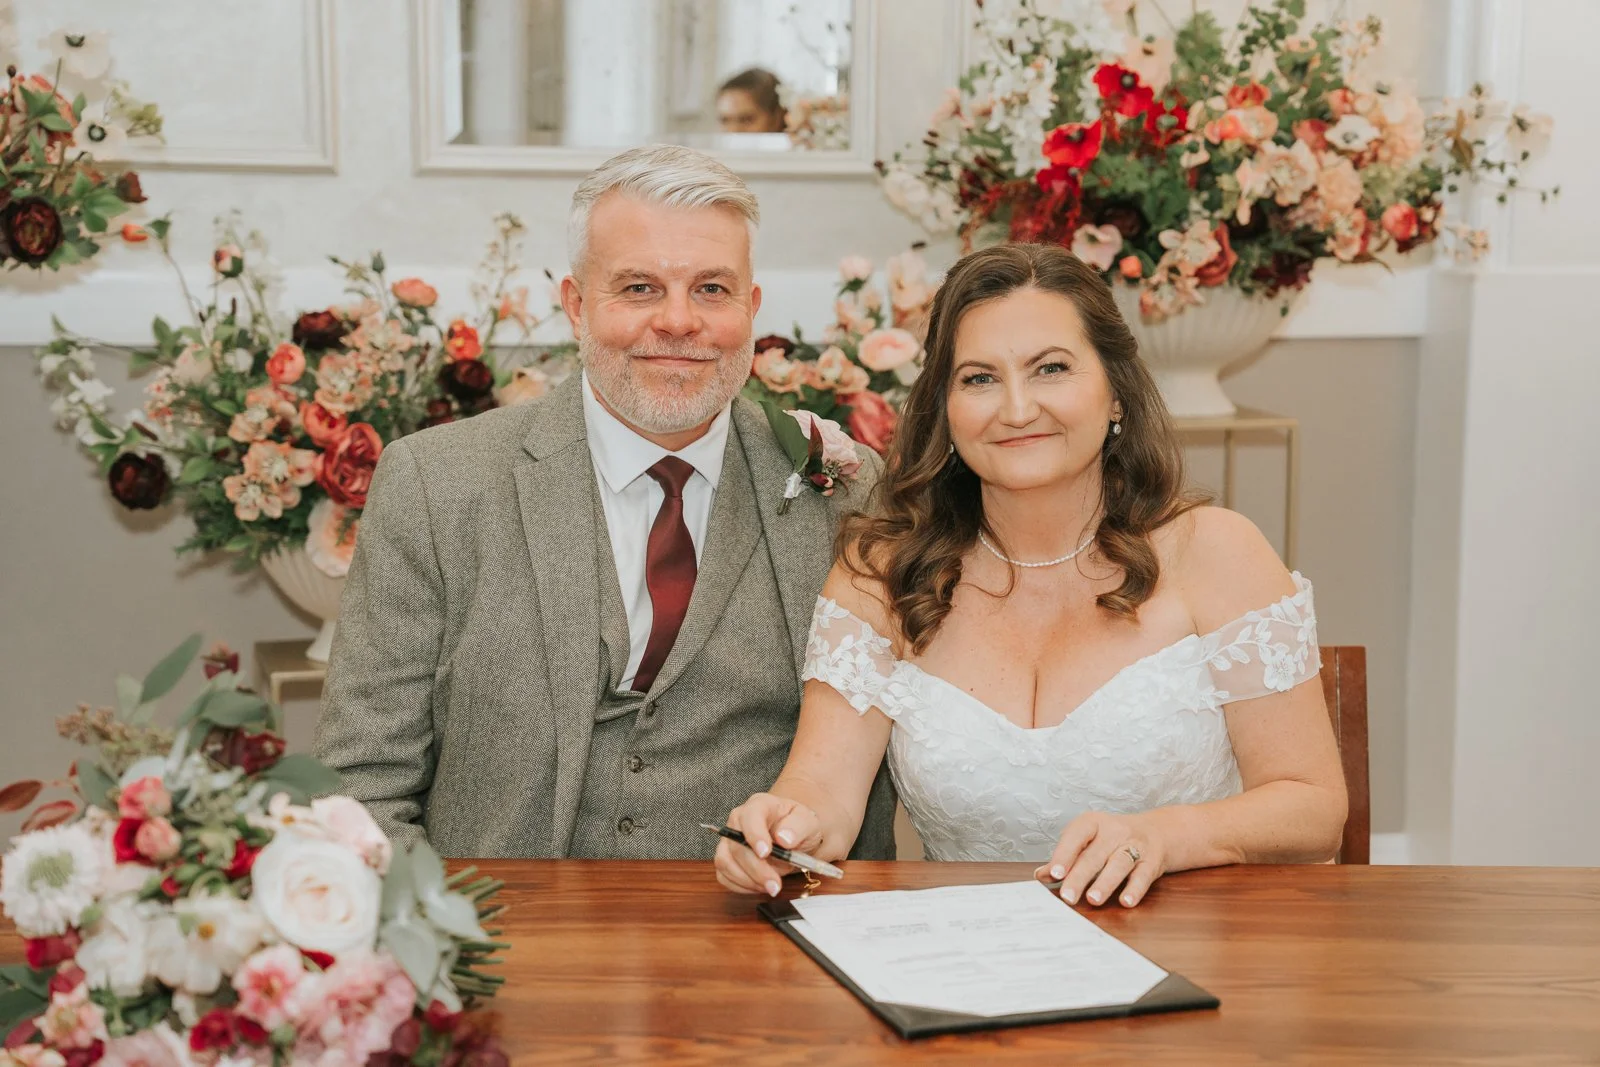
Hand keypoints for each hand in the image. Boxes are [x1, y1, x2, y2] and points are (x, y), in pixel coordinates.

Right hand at [714, 793, 824, 896]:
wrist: (794, 838)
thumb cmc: (798, 827)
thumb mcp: (808, 822)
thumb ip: (798, 827)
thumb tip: (784, 838)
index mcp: (760, 805)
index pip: (750, 817)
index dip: (755, 835)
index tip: (766, 853)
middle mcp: (739, 820)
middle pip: (736, 845)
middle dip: (756, 869)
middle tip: (775, 884)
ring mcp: (729, 840)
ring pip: (725, 862)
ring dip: (747, 880)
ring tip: (771, 887)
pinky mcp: (726, 858)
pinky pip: (724, 876)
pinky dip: (741, 886)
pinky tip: (759, 886)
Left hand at [1034, 811, 1166, 907]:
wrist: (1157, 831)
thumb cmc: (1113, 839)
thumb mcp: (1088, 841)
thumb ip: (1066, 858)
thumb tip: (1041, 875)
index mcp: (1093, 823)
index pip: (1076, 836)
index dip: (1064, 854)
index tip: (1054, 874)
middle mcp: (1114, 831)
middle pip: (1094, 855)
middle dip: (1080, 877)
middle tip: (1068, 897)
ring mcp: (1135, 845)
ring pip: (1119, 864)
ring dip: (1105, 882)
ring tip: (1093, 899)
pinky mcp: (1152, 862)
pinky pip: (1143, 876)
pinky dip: (1135, 889)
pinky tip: (1125, 901)